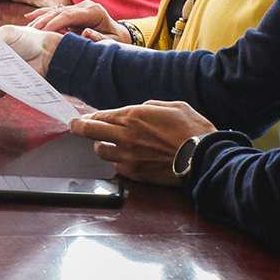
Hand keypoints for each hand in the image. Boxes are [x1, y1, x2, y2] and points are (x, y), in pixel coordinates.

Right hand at [27, 0, 130, 43]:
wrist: (119, 34)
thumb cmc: (115, 39)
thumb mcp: (111, 40)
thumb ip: (98, 38)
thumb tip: (85, 34)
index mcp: (93, 11)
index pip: (70, 14)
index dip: (55, 22)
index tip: (43, 31)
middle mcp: (84, 6)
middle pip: (59, 11)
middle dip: (44, 20)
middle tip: (30, 31)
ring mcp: (78, 7)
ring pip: (55, 10)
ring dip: (40, 18)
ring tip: (27, 26)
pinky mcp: (72, 12)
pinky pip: (55, 12)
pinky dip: (42, 14)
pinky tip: (30, 17)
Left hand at [69, 100, 215, 184]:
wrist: (205, 157)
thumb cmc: (192, 129)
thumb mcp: (172, 106)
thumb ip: (150, 106)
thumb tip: (139, 110)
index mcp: (133, 116)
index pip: (99, 116)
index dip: (88, 117)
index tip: (83, 118)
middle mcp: (126, 136)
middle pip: (89, 132)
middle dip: (78, 128)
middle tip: (75, 127)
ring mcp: (129, 156)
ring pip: (101, 151)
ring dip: (102, 146)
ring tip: (108, 144)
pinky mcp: (136, 173)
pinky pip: (117, 167)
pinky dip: (118, 162)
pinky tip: (125, 159)